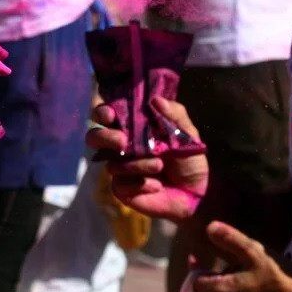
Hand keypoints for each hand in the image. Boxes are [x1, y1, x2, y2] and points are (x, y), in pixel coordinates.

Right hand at [86, 96, 207, 220]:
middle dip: (105, 137)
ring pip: (113, 163)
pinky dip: (139, 184)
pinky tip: (156, 185)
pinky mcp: (122, 189)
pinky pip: (120, 184)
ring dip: (136, 164)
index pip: (107, 115)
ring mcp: (119, 167)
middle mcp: (121, 146)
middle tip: (122, 140)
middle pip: (94, 137)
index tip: (111, 114)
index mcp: (132, 127)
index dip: (103, 112)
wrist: (197, 191)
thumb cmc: (189, 158)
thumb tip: (156, 100)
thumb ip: (174, 114)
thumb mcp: (187, 133)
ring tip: (159, 165)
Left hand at [193, 222, 291, 291]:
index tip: (196, 256)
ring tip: (244, 276)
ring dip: (226, 287)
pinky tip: (250, 290)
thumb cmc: (272, 281)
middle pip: (208, 289)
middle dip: (215, 276)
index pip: (196, 280)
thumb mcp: (254, 255)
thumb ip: (231, 240)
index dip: (196, 268)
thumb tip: (210, 227)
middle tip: (231, 265)